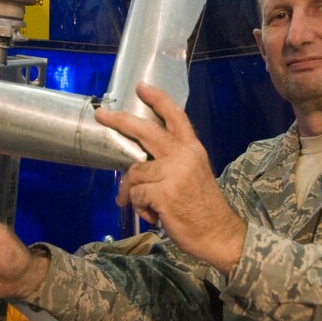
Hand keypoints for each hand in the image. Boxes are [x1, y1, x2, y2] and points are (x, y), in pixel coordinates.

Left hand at [95, 82, 245, 275]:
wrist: (219, 234)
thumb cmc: (204, 208)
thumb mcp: (194, 174)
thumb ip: (172, 161)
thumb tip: (139, 160)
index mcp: (192, 149)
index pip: (176, 117)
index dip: (158, 99)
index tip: (141, 87)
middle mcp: (184, 156)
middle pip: (146, 131)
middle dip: (121, 121)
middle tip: (102, 115)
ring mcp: (174, 173)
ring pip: (135, 172)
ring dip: (133, 192)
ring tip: (145, 205)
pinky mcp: (164, 193)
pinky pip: (136, 194)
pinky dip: (139, 206)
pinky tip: (154, 216)